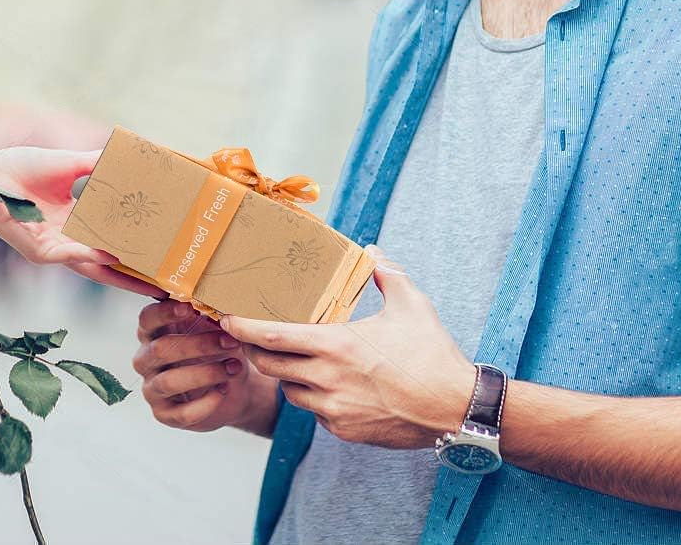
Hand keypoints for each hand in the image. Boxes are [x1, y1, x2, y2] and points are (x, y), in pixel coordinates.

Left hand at [0, 145, 164, 298]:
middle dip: (134, 275)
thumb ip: (98, 163)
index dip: (134, 246)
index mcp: (74, 221)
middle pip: (106, 264)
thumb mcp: (70, 164)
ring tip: (147, 275)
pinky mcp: (40, 251)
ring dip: (120, 272)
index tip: (159, 250)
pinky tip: (112, 255)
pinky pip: (70, 255)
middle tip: (162, 282)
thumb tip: (130, 153)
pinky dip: (92, 255)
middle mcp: (66, 239)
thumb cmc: (21, 166)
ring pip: (93, 266)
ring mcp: (54, 248)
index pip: (110, 239)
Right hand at [133, 300, 279, 435]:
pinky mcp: (164, 414)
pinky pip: (180, 412)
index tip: (189, 307)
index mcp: (153, 332)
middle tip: (229, 341)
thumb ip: (209, 317)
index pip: (147, 319)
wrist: (233, 388)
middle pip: (160, 349)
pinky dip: (205, 403)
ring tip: (233, 367)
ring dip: (205, 373)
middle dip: (197, 344)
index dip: (164, 313)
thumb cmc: (217, 350)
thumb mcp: (214, 329)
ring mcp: (152, 388)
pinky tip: (223, 391)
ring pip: (169, 381)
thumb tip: (220, 305)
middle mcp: (146, 360)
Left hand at [221, 246, 473, 447]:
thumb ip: (386, 273)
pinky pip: (314, 411)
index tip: (225, 318)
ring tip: (296, 358)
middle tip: (251, 336)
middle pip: (270, 366)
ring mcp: (333, 409)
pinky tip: (329, 382)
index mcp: (335, 345)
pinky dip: (313, 395)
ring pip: (290, 390)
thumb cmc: (432, 354)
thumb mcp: (411, 304)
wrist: (455, 410)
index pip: (273, 337)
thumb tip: (372, 249)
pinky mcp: (343, 430)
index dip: (243, 328)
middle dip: (257, 351)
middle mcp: (326, 379)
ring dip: (286, 374)